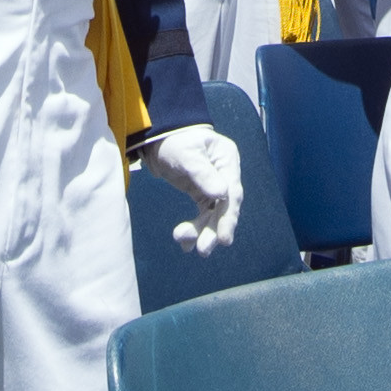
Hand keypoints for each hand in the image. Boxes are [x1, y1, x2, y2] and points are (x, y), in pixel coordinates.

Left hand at [141, 121, 242, 255]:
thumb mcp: (186, 154)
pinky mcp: (203, 194)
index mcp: (227, 159)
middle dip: (214, 230)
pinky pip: (203, 215)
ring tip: (185, 245)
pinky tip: (185, 245)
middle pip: (224, 207)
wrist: (157, 140)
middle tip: (204, 250)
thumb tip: (222, 194)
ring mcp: (215, 185)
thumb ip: (202, 173)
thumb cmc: (173, 141)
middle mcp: (225, 174)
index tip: (224, 238)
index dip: (228, 217)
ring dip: (202, 232)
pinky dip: (195, 229)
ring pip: (213, 215)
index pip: (232, 192)